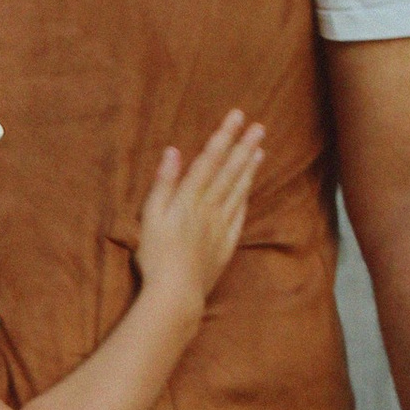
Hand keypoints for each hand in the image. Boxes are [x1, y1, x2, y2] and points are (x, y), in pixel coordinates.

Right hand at [134, 112, 264, 313]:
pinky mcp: (225, 244)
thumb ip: (163, 184)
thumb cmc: (156, 256)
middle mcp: (210, 209)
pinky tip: (249, 187)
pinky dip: (245, 197)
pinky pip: (239, 215)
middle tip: (259, 126)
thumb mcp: (150, 217)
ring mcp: (220, 227)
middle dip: (244, 147)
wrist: (176, 293)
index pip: (210, 160)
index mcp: (190, 199)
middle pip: (230, 172)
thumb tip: (173, 151)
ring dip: (249, 168)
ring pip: (238, 191)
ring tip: (259, 149)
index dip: (224, 136)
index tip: (236, 116)